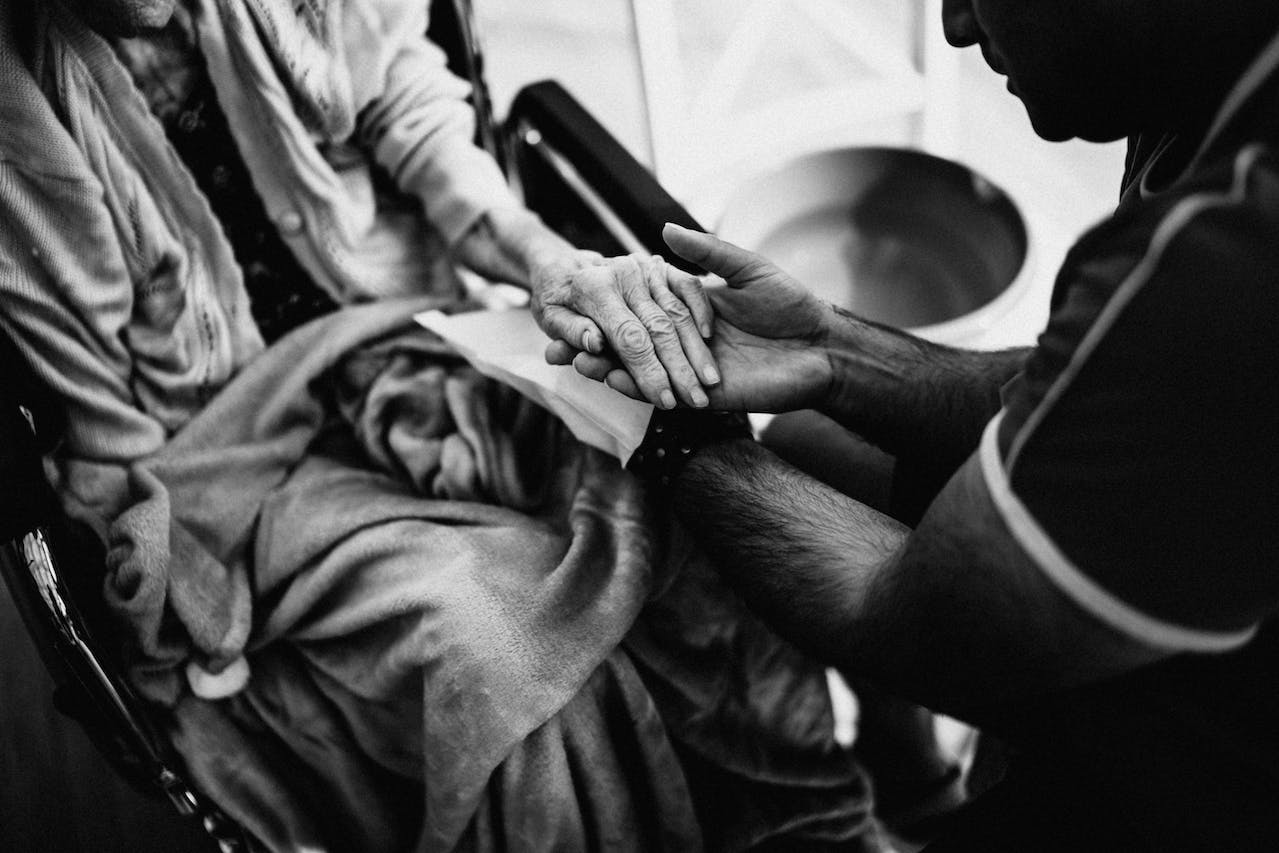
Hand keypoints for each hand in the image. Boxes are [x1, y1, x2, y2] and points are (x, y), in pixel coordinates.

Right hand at [548, 224, 834, 412]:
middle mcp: (688, 341)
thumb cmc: (791, 304)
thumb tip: (663, 228)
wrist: (823, 347)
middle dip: (597, 341)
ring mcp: (693, 370)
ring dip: (607, 366)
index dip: (611, 307)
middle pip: (632, 342)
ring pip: (641, 370)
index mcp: (694, 311)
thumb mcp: (746, 268)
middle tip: (559, 337)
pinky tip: (608, 378)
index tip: (577, 298)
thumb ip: (705, 252)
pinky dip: (635, 387)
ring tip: (575, 358)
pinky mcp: (705, 397)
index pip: (642, 308)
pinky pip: (664, 393)